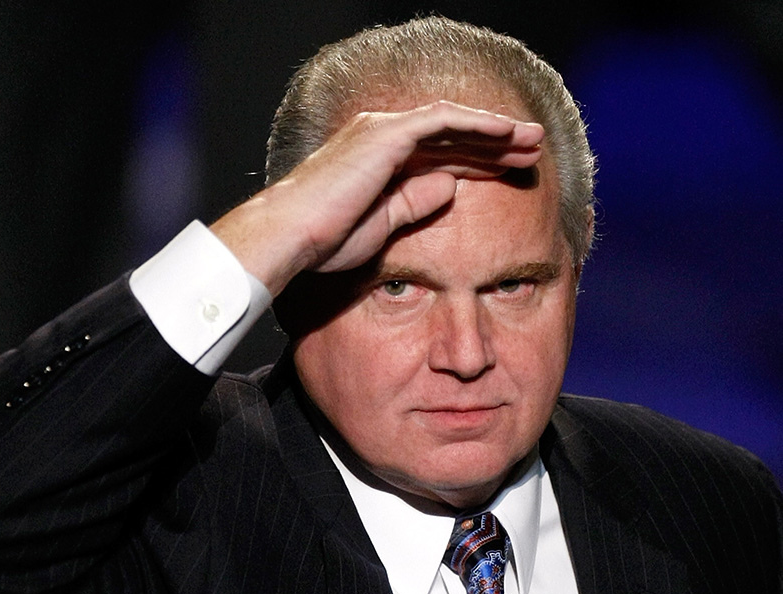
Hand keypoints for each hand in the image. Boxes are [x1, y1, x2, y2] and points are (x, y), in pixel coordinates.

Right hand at [210, 101, 543, 294]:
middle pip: (453, 136)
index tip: (512, 169)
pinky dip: (476, 124)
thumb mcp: (384, 223)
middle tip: (533, 148)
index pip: (441, 155)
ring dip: (495, 131)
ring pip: (453, 124)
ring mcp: (384, 132)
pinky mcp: (386, 135)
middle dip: (495, 142)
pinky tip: (505, 131)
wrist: (292, 237)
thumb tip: (450, 186)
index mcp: (381, 160)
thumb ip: (416, 202)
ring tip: (531, 140)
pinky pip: (442, 121)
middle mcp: (384, 138)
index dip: (479, 160)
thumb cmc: (327, 240)